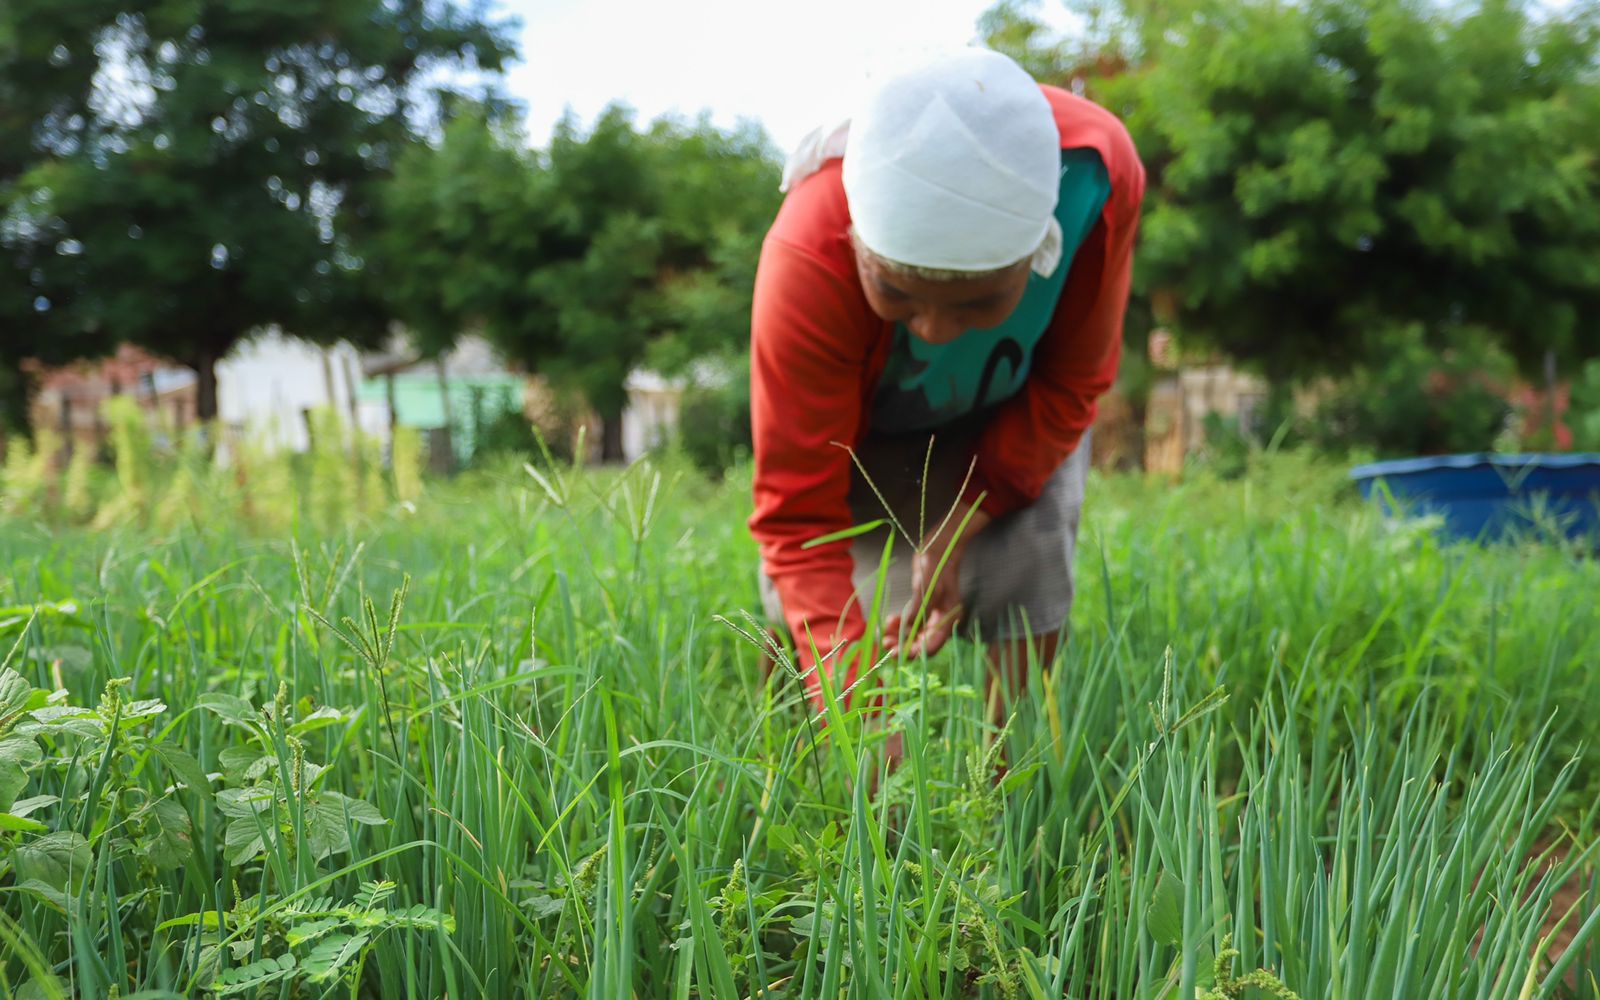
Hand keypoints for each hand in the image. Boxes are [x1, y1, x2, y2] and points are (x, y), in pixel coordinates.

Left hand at [883, 503, 990, 658]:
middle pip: (922, 642)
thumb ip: (918, 609)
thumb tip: (908, 629)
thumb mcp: (927, 587)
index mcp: (948, 618)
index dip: (915, 652)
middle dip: (904, 645)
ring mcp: (933, 614)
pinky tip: (889, 620)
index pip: (932, 645)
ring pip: (915, 633)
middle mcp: (941, 620)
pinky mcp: (924, 607)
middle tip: (886, 646)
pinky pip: (911, 622)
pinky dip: (900, 624)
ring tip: (883, 634)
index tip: (897, 653)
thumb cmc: (936, 565)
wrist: (938, 548)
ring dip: (899, 636)